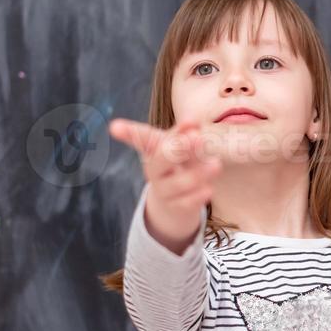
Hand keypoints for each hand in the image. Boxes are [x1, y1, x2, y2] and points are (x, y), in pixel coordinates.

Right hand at [109, 118, 221, 252]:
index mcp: (154, 150)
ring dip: (197, 173)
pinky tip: (208, 190)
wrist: (177, 204)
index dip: (129, 133)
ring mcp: (164, 190)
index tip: (114, 127)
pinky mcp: (176, 208)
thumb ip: (189, 135)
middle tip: (197, 137)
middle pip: (159, 160)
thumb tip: (193, 122)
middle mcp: (155, 170)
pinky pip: (186, 203)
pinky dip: (198, 196)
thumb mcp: (185, 148)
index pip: (141, 138)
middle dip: (178, 148)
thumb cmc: (182, 166)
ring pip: (177, 183)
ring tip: (216, 165)